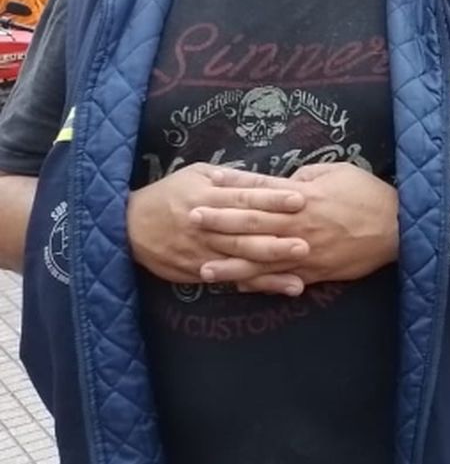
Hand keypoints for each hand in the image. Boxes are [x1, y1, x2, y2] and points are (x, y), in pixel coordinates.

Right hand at [126, 163, 307, 290]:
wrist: (128, 227)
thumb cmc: (170, 195)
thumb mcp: (196, 175)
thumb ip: (231, 178)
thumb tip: (265, 179)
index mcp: (207, 195)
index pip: (245, 197)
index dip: (272, 199)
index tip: (299, 199)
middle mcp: (206, 224)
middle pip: (245, 230)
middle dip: (277, 236)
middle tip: (307, 240)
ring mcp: (203, 250)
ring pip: (241, 257)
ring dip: (272, 264)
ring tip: (301, 266)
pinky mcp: (200, 271)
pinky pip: (233, 278)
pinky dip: (258, 284)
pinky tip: (282, 288)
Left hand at [192, 164, 397, 289]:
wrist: (398, 228)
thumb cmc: (369, 195)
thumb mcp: (339, 172)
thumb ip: (307, 176)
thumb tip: (283, 182)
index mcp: (303, 197)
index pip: (260, 190)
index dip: (233, 186)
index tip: (207, 182)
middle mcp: (298, 226)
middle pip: (252, 223)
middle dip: (219, 221)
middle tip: (191, 218)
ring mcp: (305, 252)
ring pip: (260, 258)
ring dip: (229, 262)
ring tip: (202, 266)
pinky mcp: (314, 271)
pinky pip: (280, 279)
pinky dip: (258, 283)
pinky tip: (237, 285)